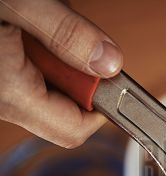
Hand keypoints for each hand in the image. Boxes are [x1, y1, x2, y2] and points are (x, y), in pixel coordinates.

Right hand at [0, 0, 122, 147]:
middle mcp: (2, 103)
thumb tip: (110, 63)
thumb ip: (67, 34)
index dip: (101, 109)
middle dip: (78, 81)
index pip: (74, 129)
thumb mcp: (19, 4)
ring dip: (58, 66)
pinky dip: (40, 60)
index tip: (111, 83)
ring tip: (36, 29)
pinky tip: (25, 33)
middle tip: (67, 42)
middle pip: (64, 114)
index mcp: (10, 92)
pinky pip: (29, 83)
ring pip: (47, 96)